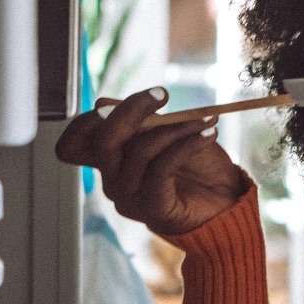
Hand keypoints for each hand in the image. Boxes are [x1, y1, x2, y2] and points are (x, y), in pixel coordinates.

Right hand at [54, 88, 250, 235]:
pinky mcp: (151, 209)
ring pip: (140, 150)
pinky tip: (208, 135)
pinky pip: (162, 168)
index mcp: (110, 161)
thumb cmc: (197, 167)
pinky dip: (187, 144)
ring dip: (176, 128)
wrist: (226, 202)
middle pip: (104, 140)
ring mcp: (129, 197)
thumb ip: (138, 120)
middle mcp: (113, 181)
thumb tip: (103, 104)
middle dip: (132, 110)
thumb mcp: (167, 133)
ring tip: (205, 120)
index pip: (78, 139)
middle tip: (162, 94)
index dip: (97, 114)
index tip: (147, 95)